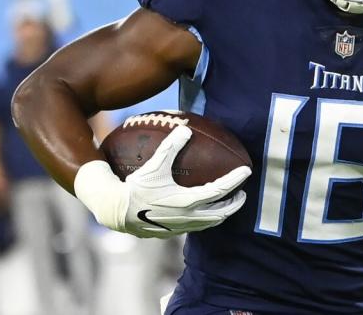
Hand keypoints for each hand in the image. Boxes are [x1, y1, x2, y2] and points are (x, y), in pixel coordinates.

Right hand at [75, 124, 250, 238]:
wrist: (116, 212)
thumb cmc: (135, 187)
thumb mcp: (154, 165)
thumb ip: (170, 146)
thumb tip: (186, 129)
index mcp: (187, 201)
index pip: (219, 191)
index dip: (235, 180)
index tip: (246, 171)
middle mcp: (187, 218)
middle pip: (220, 213)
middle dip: (234, 204)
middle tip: (243, 194)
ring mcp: (180, 227)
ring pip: (208, 223)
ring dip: (221, 214)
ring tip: (226, 205)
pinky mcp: (171, 233)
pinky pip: (194, 227)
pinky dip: (205, 220)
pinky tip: (201, 212)